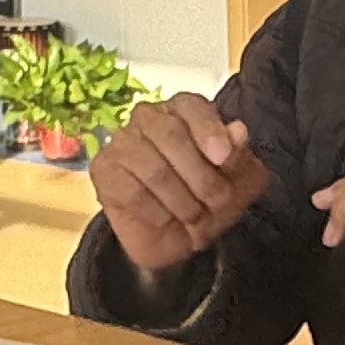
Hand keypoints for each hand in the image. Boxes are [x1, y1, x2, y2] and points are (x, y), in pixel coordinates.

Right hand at [94, 92, 270, 277]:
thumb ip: (241, 157)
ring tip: (193, 215)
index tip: (222, 157)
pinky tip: (165, 218)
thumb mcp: (239, 181)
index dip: (208, 129)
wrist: (178, 239)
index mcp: (183, 110)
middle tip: (218, 202)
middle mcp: (149, 118)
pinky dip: (158, 213)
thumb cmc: (209, 199)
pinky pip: (132, 193)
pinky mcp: (104, 170)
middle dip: (202, 177)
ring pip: (154, 169)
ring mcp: (122, 142)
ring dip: (183, 201)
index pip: (191, 105)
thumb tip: (237, 131)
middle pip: (171, 135)